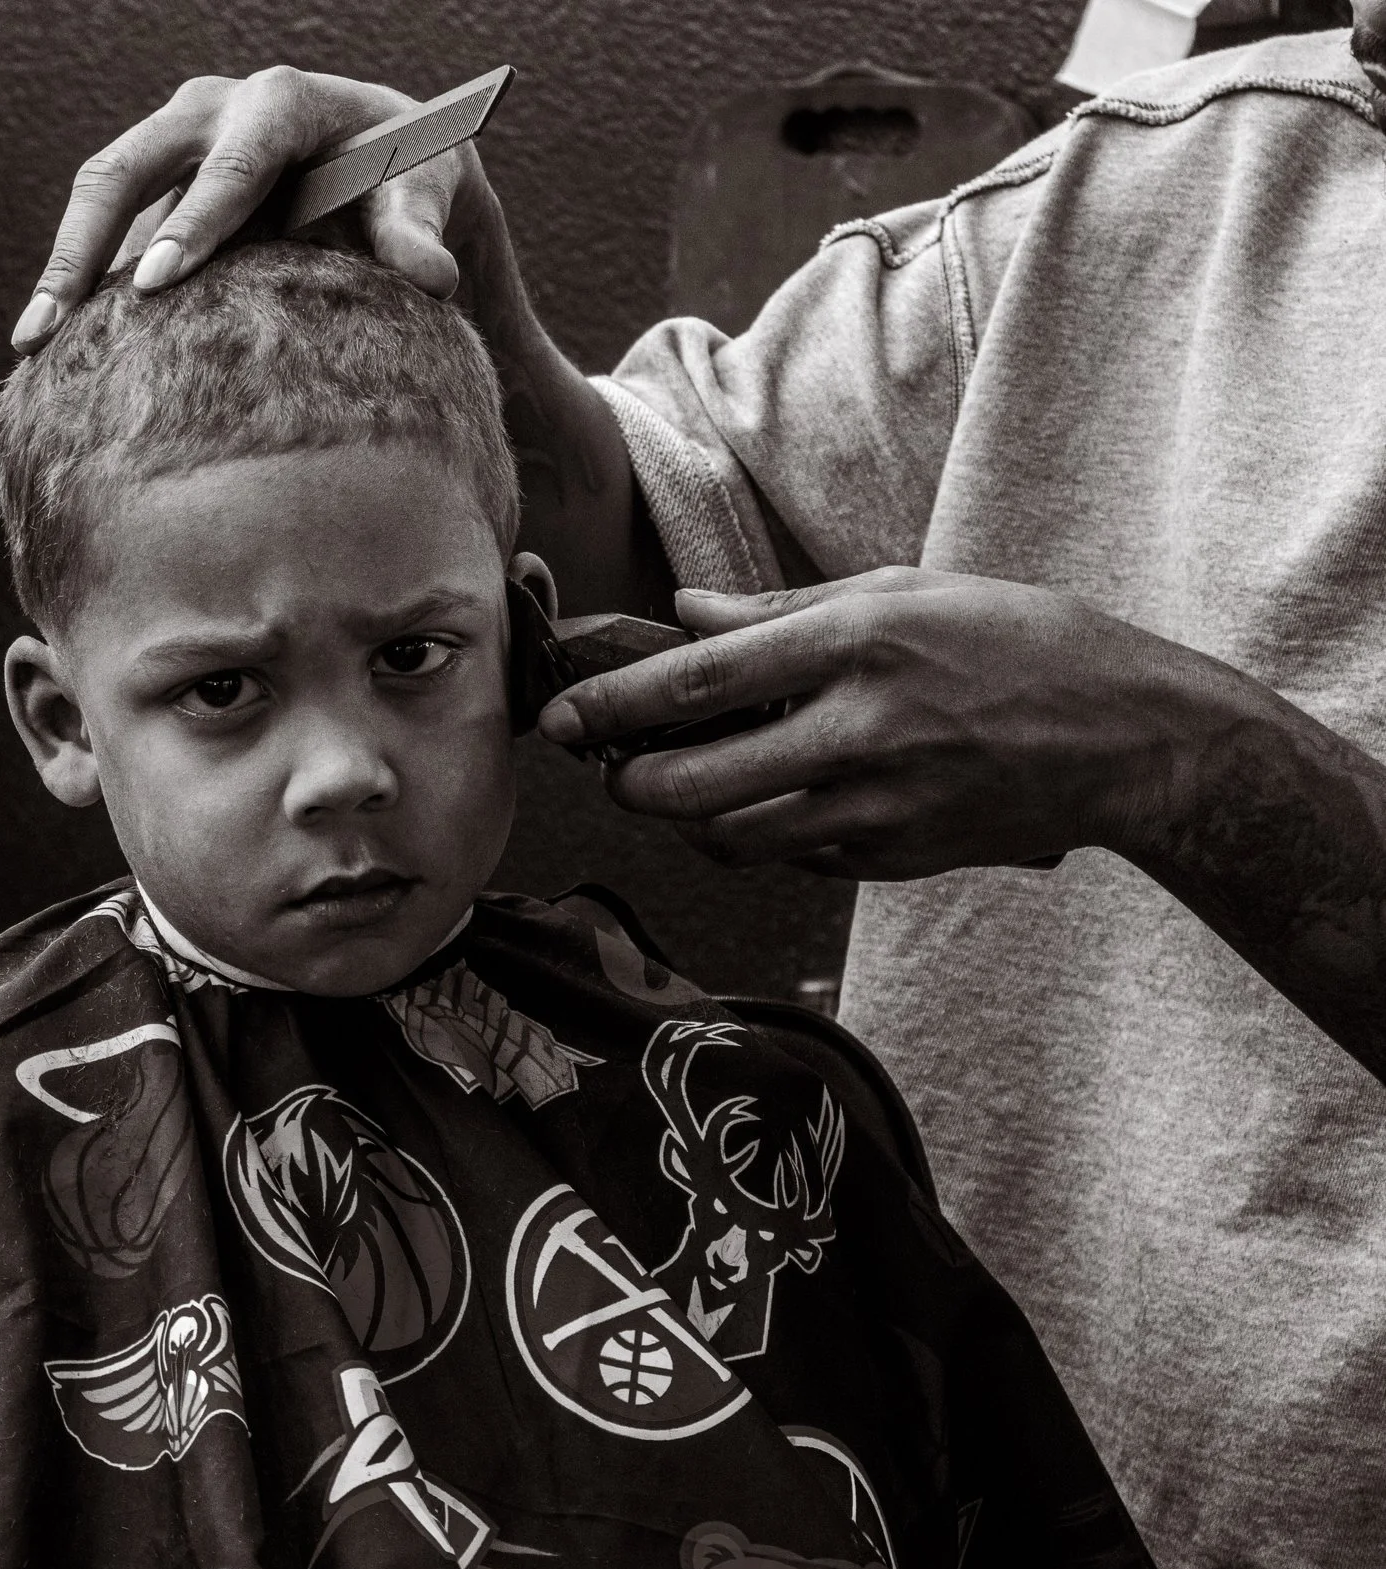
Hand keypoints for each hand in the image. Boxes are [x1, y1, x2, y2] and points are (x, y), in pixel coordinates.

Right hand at [12, 67, 517, 350]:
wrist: (384, 163)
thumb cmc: (409, 178)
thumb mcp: (427, 195)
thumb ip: (421, 231)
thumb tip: (429, 277)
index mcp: (283, 101)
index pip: (233, 161)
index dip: (194, 221)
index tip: (155, 285)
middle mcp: (212, 110)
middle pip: (128, 167)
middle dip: (84, 247)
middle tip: (55, 327)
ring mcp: (173, 146)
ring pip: (98, 195)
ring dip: (61, 269)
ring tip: (31, 349)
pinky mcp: (155, 189)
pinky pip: (101, 229)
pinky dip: (77, 285)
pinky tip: (54, 354)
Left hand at [536, 567, 1257, 879]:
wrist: (1128, 739)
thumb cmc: (1016, 644)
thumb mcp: (905, 591)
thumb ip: (782, 612)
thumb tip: (682, 615)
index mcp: (855, 646)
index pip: (697, 683)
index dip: (610, 705)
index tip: (557, 716)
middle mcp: (858, 732)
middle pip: (691, 784)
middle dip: (628, 782)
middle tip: (615, 766)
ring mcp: (877, 808)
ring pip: (728, 838)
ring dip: (686, 819)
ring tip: (681, 785)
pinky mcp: (893, 859)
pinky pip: (788, 860)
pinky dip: (757, 838)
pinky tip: (769, 803)